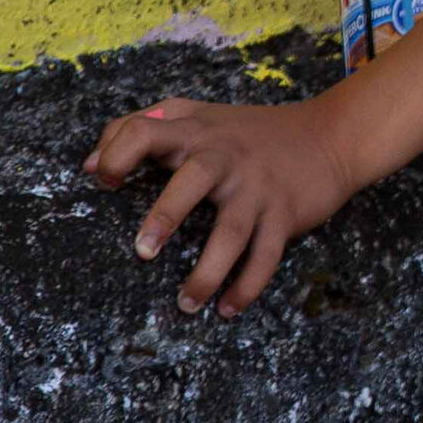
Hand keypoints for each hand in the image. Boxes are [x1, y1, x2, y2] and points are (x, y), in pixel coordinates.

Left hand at [83, 95, 357, 316]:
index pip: (147, 129)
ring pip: (232, 231)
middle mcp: (226, 156)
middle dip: (167, 214)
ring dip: (208, 272)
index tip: (105, 182)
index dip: (119, 152)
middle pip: (194, 178)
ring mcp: (258, 187)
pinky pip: (266, 255)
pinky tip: (228, 308)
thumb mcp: (199, 115)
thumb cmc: (250, 131)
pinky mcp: (286, 213)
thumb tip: (90, 165)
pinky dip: (247, 286)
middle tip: (143, 252)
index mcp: (197, 131)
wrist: (332, 134)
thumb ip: (144, 126)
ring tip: (187, 304)